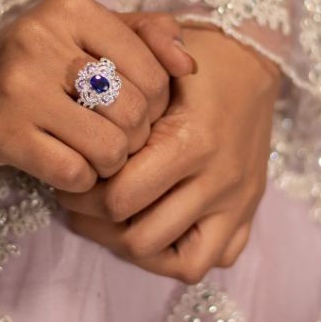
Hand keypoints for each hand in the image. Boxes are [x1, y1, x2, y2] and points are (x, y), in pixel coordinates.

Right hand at [0, 0, 195, 191]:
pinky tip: (66, 166)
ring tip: (91, 152)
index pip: (152, 70)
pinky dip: (80, 179)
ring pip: (109, 146)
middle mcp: (40, 39)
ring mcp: (18, 87)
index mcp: (69, 8)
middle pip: (134, 110)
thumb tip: (189, 65)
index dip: (155, 103)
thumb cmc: (34, 65)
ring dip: (109, 162)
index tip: (133, 109)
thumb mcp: (86, 34)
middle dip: (134, 135)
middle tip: (113, 135)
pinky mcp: (1, 132)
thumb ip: (145, 35)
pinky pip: (75, 173)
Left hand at [57, 26, 278, 281]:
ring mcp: (237, 205)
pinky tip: (151, 226)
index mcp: (193, 142)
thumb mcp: (151, 58)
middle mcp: (219, 181)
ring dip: (135, 246)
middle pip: (140, 237)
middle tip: (79, 199)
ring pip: (179, 263)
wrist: (250, 63)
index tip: (69, 175)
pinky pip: (210, 261)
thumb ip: (114, 84)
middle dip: (98, 224)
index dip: (82, 193)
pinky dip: (176, 255)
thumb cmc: (194, 60)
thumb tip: (73, 121)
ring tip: (109, 220)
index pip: (120, 198)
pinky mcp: (247, 216)